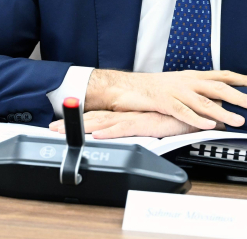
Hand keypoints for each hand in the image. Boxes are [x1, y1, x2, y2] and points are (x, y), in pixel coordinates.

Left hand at [50, 110, 202, 138]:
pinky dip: (110, 131)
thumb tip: (124, 134)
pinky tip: (98, 134)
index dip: (78, 120)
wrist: (195, 111)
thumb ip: (138, 128)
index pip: (98, 118)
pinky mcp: (146, 124)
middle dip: (72, 124)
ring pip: (104, 123)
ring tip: (65, 130)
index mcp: (127, 115)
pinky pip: (125, 128)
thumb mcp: (152, 125)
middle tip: (51, 128)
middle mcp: (128, 115)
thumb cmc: (176, 117)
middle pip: (95, 119)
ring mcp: (135, 118)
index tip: (59, 125)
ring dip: (84, 127)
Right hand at [85, 69, 246, 129]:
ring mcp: (177, 91)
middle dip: (238, 95)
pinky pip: (184, 112)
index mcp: (192, 76)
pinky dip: (198, 119)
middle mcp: (187, 81)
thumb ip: (197, 92)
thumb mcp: (178, 85)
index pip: (222, 75)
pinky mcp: (165, 103)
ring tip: (239, 120)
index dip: (241, 79)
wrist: (125, 87)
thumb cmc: (152, 88)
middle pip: (218, 87)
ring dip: (224, 112)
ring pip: (204, 101)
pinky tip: (210, 125)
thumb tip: (218, 103)